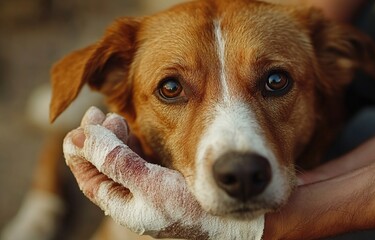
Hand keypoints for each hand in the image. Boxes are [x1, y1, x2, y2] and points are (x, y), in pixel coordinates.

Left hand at [63, 107, 263, 239]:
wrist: (236, 219)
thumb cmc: (193, 207)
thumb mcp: (150, 186)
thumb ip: (116, 162)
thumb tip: (85, 138)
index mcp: (124, 205)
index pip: (90, 178)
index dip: (81, 150)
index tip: (89, 121)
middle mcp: (135, 198)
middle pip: (106, 166)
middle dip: (101, 140)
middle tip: (108, 115)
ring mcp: (151, 187)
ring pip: (124, 160)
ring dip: (119, 138)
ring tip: (122, 119)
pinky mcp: (169, 178)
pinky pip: (144, 158)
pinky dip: (138, 142)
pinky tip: (142, 129)